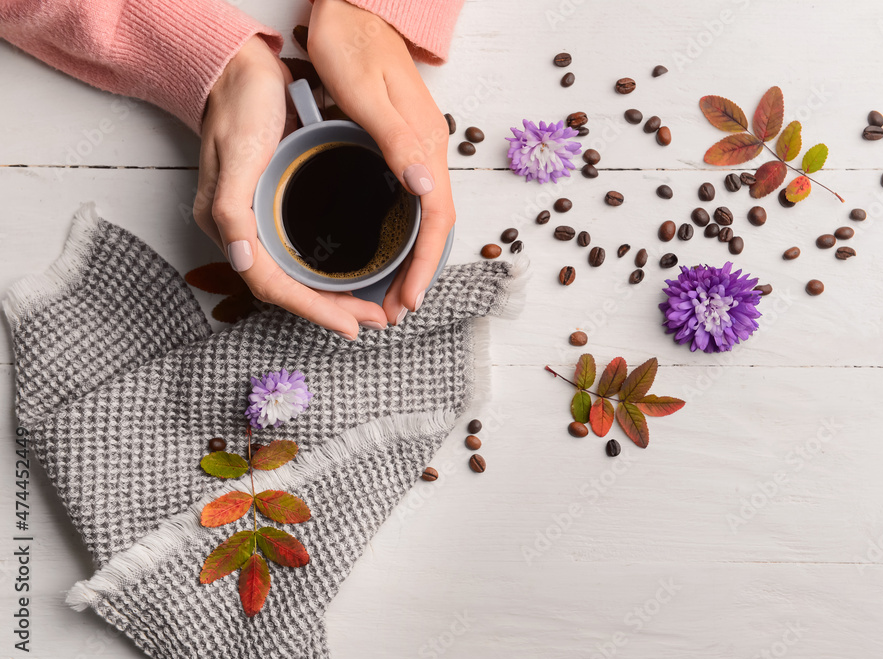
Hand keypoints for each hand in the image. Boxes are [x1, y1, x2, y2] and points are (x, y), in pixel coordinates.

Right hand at [194, 35, 389, 337]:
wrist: (241, 68)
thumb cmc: (240, 106)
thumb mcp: (238, 153)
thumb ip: (231, 210)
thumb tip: (241, 262)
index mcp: (229, 225)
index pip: (273, 286)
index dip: (313, 310)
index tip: (352, 325)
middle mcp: (242, 230)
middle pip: (289, 288)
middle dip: (332, 309)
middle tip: (375, 321)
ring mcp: (258, 219)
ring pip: (297, 274)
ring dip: (333, 294)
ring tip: (370, 305)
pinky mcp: (275, 204)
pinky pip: (302, 250)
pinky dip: (328, 267)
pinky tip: (354, 269)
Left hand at [307, 0, 455, 324]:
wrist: (354, 8)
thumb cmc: (352, 45)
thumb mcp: (366, 93)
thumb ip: (397, 140)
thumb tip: (424, 188)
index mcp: (424, 145)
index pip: (436, 217)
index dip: (423, 263)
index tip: (406, 299)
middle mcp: (428, 152)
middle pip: (436, 226)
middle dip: (419, 272)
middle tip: (397, 311)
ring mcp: (418, 150)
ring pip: (426, 217)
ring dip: (413, 258)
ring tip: (392, 294)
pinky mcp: (402, 147)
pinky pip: (413, 202)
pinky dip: (404, 234)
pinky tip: (387, 249)